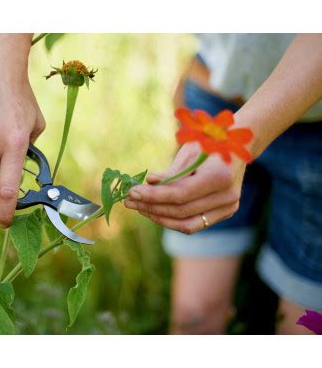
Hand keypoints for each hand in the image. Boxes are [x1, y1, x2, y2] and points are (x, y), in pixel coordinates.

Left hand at [124, 142, 245, 233]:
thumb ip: (171, 172)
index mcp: (220, 176)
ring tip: (139, 207)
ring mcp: (228, 208)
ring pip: (187, 223)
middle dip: (152, 206)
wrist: (238, 147)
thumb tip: (149, 182)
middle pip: (181, 210)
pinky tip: (154, 211)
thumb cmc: (209, 143)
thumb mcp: (190, 151)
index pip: (181, 194)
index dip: (154, 195)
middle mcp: (227, 196)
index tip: (133, 192)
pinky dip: (172, 220)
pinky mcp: (224, 214)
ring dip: (159, 217)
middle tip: (129, 201)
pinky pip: (194, 224)